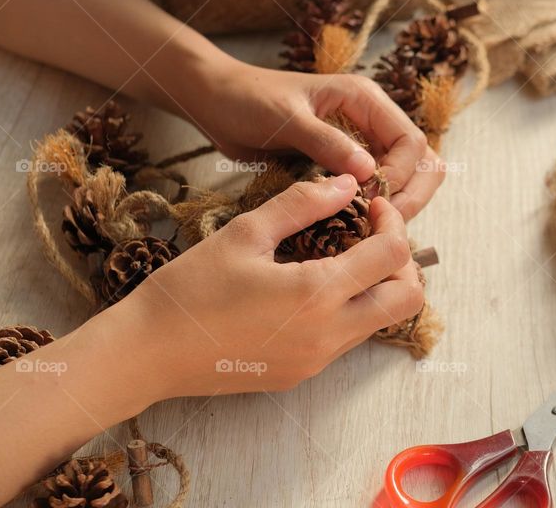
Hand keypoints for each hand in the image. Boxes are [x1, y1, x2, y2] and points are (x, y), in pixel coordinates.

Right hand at [114, 174, 422, 398]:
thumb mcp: (245, 233)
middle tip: (372, 235)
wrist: (147, 353)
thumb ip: (302, 204)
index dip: (393, 222)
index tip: (371, 206)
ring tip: (341, 256)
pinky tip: (314, 287)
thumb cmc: (190, 288)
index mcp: (317, 294)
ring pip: (381, 321)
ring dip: (377, 286)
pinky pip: (349, 339)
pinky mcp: (303, 373)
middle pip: (407, 299)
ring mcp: (318, 360)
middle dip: (402, 261)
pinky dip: (351, 309)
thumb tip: (347, 183)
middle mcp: (328, 334)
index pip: (393, 256)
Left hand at [189, 57, 444, 219]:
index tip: (372, 202)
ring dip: (398, 203)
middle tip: (382, 223)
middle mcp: (371, 119)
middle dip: (411, 193)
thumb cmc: (247, 101)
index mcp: (365, 99)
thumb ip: (327, 143)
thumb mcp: (286, 120)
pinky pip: (377, 187)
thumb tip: (369, 174)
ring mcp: (361, 142)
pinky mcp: (346, 162)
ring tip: (370, 227)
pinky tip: (357, 226)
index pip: (411, 142)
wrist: (216, 100)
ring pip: (406, 177)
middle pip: (421, 160)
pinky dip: (376, 207)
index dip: (401, 176)